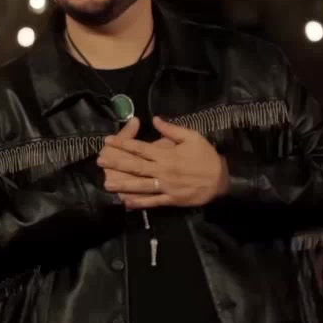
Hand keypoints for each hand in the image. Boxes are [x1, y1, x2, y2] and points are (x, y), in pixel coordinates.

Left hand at [97, 116, 228, 209]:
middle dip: (116, 163)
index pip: (140, 148)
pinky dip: (139, 202)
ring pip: (140, 185)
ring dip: (123, 184)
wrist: (222, 179)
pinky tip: (126, 202)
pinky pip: (152, 202)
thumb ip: (171, 130)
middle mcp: (163, 171)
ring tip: (107, 184)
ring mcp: (166, 186)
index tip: (108, 140)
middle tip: (100, 161)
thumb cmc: (206, 156)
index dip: (122, 143)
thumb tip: (154, 119)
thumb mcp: (192, 137)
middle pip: (135, 166)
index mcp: (166, 155)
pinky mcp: (170, 199)